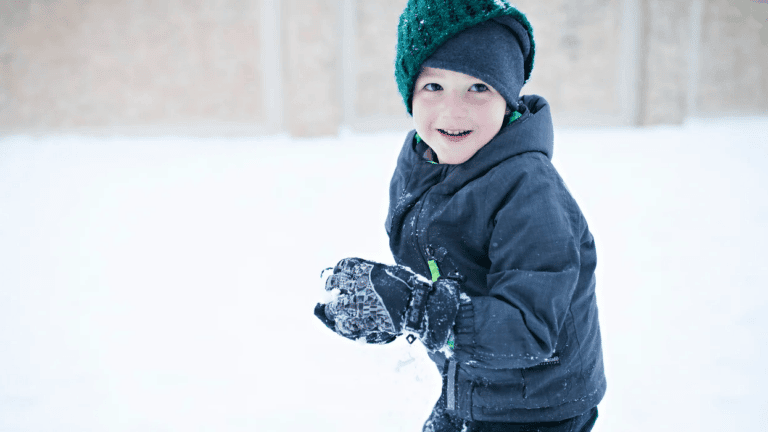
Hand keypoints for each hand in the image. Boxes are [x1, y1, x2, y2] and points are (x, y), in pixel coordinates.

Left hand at [314, 258, 459, 350]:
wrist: (419, 305)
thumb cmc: (409, 286)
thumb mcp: (390, 271)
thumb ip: (374, 272)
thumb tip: (360, 273)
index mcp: (368, 270)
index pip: (343, 266)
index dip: (337, 270)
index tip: (336, 274)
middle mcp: (360, 285)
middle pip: (334, 283)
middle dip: (329, 287)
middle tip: (329, 291)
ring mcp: (361, 304)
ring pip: (336, 306)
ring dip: (332, 308)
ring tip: (331, 310)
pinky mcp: (366, 321)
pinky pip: (347, 324)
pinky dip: (343, 324)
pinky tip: (343, 323)